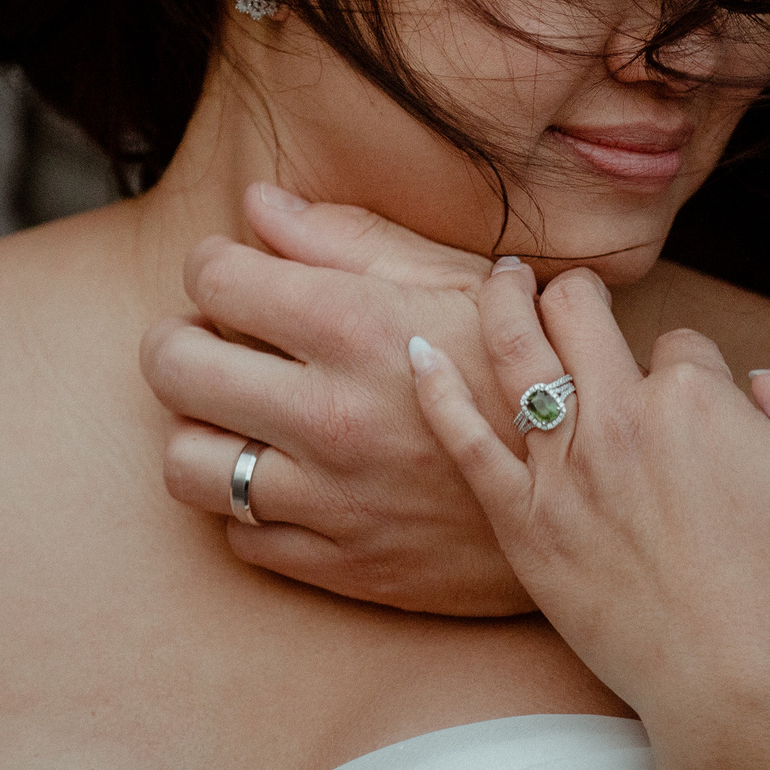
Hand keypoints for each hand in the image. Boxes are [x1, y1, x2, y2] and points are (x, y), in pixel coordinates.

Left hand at [143, 183, 530, 616]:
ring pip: (186, 462)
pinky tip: (284, 473)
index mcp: (360, 326)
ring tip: (235, 412)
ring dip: (199, 428)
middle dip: (180, 339)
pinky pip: (239, 535)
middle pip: (173, 365)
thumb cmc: (525, 369)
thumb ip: (348, 238)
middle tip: (212, 338)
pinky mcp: (341, 565)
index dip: (214, 266)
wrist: (596, 495)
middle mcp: (332, 413)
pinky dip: (247, 503)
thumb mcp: (457, 281)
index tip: (236, 274)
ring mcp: (331, 498)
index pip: (214, 277)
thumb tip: (255, 204)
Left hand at [409, 261, 769, 728]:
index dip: (694, 369)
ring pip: (517, 355)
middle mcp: (619, 417)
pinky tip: (420, 351)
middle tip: (566, 286)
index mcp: (693, 395)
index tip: (700, 408)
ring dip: (504, 302)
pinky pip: (466, 441)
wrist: (736, 679)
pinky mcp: (523, 523)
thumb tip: (763, 382)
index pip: (681, 343)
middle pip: (579, 315)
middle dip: (575, 290)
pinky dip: (438, 390)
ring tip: (501, 277)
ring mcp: (563, 470)